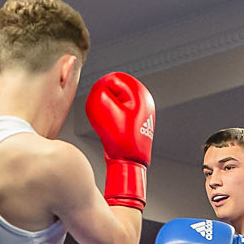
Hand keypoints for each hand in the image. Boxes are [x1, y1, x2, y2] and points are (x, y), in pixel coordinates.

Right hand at [86, 72, 155, 209]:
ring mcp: (142, 111)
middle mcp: (145, 100)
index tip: (98, 105)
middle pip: (115, 90)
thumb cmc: (121, 142)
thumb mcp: (104, 111)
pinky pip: (119, 113)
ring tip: (108, 124)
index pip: (113, 79)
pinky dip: (113, 118)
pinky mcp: (137, 121)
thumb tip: (100, 85)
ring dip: (108, 110)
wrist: (129, 164)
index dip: (100, 91)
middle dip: (106, 101)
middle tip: (103, 116)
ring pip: (116, 101)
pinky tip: (113, 129)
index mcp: (140, 93)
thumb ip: (98, 91)